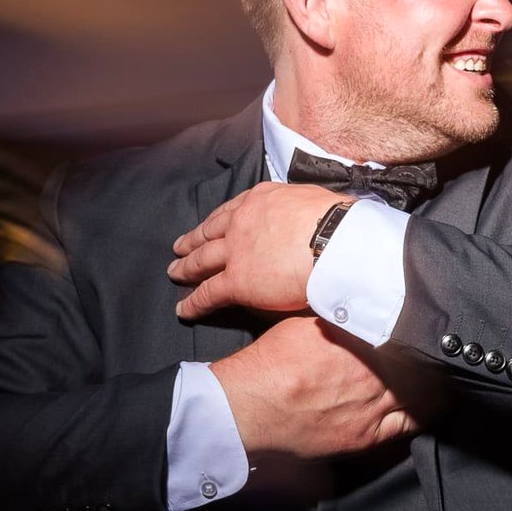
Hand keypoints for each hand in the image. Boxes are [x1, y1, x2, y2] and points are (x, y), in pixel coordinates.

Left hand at [169, 182, 346, 319]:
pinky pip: (208, 293)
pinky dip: (193, 302)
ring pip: (201, 261)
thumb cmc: (336, 221)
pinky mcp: (237, 281)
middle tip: (180, 248)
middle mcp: (241, 222)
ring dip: (186, 268)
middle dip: (193, 241)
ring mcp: (236, 251)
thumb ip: (299, 210)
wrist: (334, 242)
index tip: (210, 226)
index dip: (217, 221)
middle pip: (209, 233)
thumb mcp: (313, 200)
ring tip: (175, 273)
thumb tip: (309, 217)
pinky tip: (184, 310)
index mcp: (260, 200)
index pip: (231, 210)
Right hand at [207, 317, 432, 459]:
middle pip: (420, 362)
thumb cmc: (270, 363)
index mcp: (357, 340)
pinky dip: (429, 413)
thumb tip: (362, 299)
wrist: (246, 406)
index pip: (406, 331)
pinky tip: (440, 404)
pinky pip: (410, 425)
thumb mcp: (306, 323)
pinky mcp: (365, 435)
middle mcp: (370, 372)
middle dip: (436, 356)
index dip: (424, 327)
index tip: (433, 323)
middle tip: (448, 349)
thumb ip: (339, 314)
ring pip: (422, 393)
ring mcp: (371, 406)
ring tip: (449, 373)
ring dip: (438, 382)